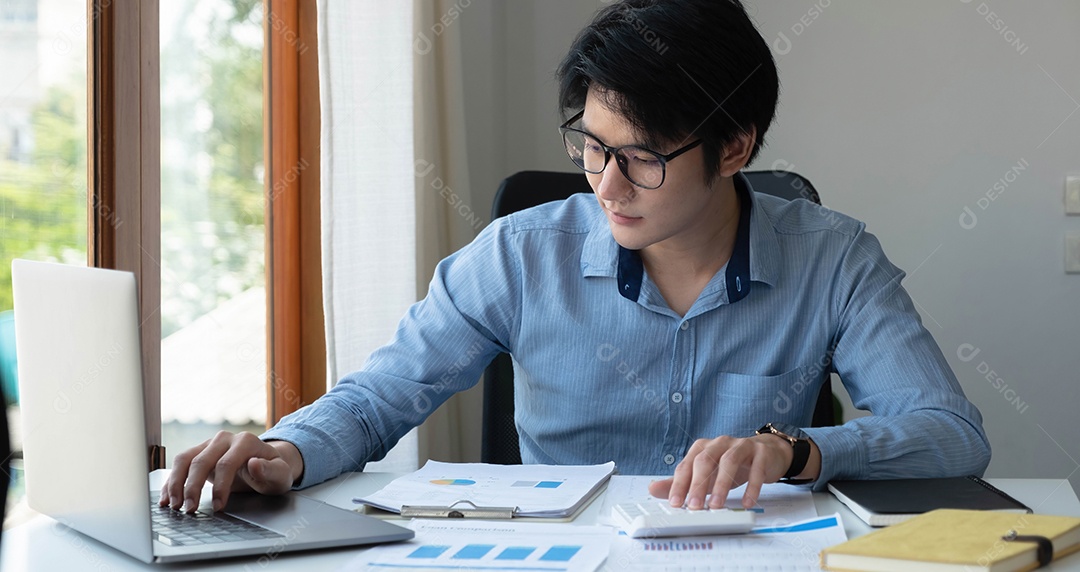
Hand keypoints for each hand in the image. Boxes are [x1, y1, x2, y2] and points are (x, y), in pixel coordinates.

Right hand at [158, 431, 303, 512]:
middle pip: (201, 460)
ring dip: (176, 483)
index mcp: (246, 441)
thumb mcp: (280, 474)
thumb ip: (270, 470)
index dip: (221, 486)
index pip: (227, 463)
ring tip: (173, 505)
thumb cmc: (274, 471)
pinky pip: (180, 464)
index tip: (218, 506)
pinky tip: (166, 497)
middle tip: (189, 509)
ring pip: (185, 459)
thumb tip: (254, 463)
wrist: (267, 464)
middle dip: (192, 487)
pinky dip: (171, 481)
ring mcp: (209, 445)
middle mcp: (224, 439)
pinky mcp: (199, 453)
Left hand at [648, 434, 819, 509]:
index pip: (686, 465)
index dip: (679, 484)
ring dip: (721, 485)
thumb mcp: (705, 474)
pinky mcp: (761, 453)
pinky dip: (751, 487)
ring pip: (729, 461)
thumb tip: (652, 489)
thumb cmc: (732, 465)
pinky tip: (747, 502)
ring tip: (716, 505)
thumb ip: (681, 482)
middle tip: (694, 506)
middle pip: (705, 460)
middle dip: (697, 484)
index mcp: (703, 447)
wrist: (767, 453)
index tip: (675, 503)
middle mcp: (720, 443)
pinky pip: (756, 469)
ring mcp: (742, 446)